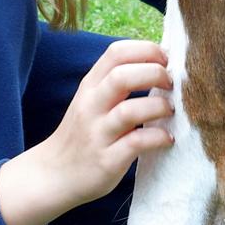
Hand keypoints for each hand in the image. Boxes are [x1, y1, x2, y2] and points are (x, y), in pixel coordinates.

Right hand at [0, 40, 173, 224]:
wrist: (54, 174)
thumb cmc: (82, 133)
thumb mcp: (92, 100)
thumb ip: (117, 83)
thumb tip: (159, 64)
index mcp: (90, 86)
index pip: (116, 53)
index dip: (146, 50)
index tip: (165, 59)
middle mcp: (91, 106)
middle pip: (122, 76)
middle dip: (154, 73)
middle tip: (171, 84)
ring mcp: (97, 133)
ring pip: (129, 111)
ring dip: (158, 107)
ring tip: (170, 110)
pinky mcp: (107, 160)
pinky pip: (136, 143)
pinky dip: (158, 137)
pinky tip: (167, 138)